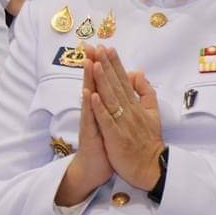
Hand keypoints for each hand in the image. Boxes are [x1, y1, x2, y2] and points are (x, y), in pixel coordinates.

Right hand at [55, 55, 114, 205]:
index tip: (105, 46)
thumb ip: (121, 101)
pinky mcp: (90, 134)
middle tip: (92, 46)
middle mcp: (95, 111)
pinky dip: (89, 106)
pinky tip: (88, 93)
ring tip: (88, 62)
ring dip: (88, 80)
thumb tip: (127, 83)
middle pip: (94, 84)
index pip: (105, 82)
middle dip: (93, 65)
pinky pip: (90, 118)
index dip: (105, 65)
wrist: (96, 168)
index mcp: (104, 107)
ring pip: (89, 97)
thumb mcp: (117, 120)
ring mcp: (91, 121)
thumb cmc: (107, 144)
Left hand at [88, 45, 164, 189]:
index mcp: (136, 105)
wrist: (151, 167)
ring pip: (110, 98)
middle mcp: (130, 111)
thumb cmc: (148, 142)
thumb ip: (146, 93)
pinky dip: (99, 107)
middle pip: (116, 84)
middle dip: (107, 65)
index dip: (115, 64)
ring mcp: (122, 123)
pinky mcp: (116, 136)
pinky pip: (106, 120)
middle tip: (98, 47)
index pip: (124, 80)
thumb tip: (138, 73)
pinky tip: (92, 95)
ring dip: (102, 80)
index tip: (107, 47)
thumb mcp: (153, 113)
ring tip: (94, 63)